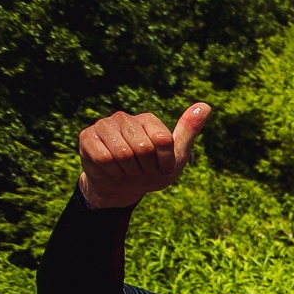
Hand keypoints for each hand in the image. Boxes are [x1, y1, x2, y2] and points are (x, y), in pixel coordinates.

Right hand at [78, 102, 210, 209]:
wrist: (123, 188)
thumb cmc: (152, 172)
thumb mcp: (176, 156)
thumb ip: (188, 131)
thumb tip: (206, 105)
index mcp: (148, 120)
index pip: (163, 140)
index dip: (164, 161)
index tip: (162, 167)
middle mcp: (125, 118)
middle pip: (143, 148)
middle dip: (145, 168)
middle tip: (141, 170)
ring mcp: (104, 125)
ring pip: (122, 153)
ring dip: (128, 171)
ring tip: (127, 170)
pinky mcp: (87, 137)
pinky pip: (104, 158)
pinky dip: (111, 171)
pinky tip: (112, 169)